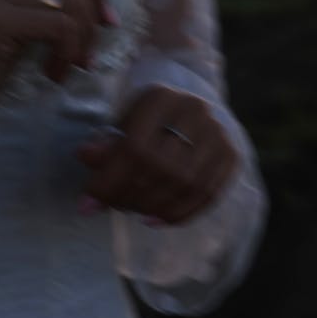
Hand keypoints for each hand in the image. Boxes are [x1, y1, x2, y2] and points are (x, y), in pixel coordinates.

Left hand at [76, 85, 236, 223]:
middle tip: (112, 206)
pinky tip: (155, 220)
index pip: (135, 146)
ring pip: (186, 184)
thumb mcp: (119, 127)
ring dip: (153, 207)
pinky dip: (179, 214)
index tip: (88, 202)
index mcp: (160, 97)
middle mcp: (194, 110)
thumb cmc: (143, 123)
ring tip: (132, 210)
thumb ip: (104, 144)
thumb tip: (85, 157)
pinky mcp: (231, 154)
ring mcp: (217, 132)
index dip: (110, 180)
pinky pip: (208, 195)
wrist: (183, 113)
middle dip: (131, 196)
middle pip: (162, 167)